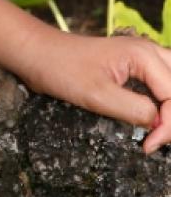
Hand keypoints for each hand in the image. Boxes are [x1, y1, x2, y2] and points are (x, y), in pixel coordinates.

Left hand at [15, 28, 170, 154]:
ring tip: (159, 132)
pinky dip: (165, 101)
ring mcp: (142, 56)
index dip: (168, 126)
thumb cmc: (62, 69)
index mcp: (143, 55)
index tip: (147, 145)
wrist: (37, 53)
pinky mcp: (135, 65)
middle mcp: (149, 51)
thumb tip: (158, 124)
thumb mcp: (97, 96)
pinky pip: (162, 82)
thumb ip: (134, 110)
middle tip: (155, 139)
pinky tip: (155, 120)